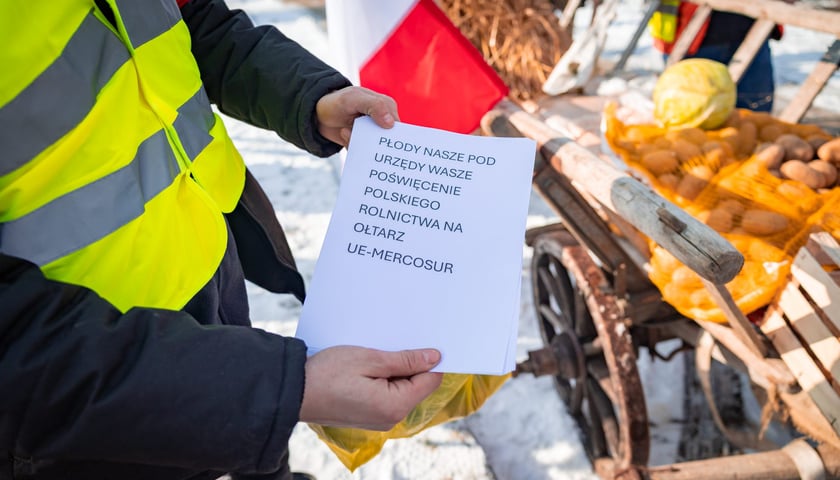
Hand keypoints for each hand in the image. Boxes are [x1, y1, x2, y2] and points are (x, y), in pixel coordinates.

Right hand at [299, 346, 442, 430]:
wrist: (294, 392)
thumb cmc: (327, 374)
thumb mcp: (370, 359)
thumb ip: (405, 360)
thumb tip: (434, 358)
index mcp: (395, 405)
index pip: (430, 380)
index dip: (430, 359)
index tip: (423, 340)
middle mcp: (391, 418)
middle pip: (416, 386)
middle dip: (409, 363)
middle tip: (392, 343)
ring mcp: (379, 419)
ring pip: (400, 389)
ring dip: (393, 370)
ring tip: (375, 354)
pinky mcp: (368, 416)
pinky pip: (386, 394)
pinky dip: (382, 378)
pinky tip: (367, 366)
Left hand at [315, 86, 398, 146]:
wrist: (317, 113)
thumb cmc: (338, 101)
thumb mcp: (354, 99)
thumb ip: (375, 106)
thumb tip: (391, 124)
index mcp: (387, 107)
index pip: (398, 126)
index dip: (395, 138)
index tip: (386, 144)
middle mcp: (382, 122)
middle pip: (388, 141)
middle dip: (377, 145)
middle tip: (359, 137)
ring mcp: (372, 134)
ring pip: (374, 150)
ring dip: (360, 145)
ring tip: (346, 131)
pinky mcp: (362, 144)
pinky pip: (363, 154)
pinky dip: (353, 148)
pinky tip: (344, 135)